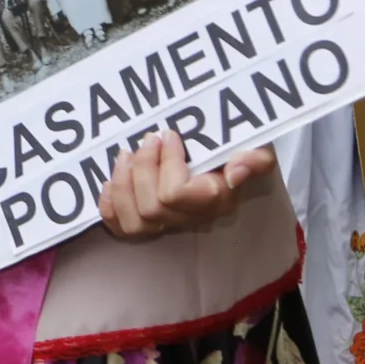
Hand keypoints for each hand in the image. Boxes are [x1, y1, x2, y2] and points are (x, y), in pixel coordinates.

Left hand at [98, 132, 275, 240]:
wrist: (228, 155)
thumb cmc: (237, 148)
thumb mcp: (255, 147)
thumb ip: (256, 159)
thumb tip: (236, 171)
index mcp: (217, 201)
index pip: (177, 194)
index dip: (166, 164)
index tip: (169, 135)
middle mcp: (193, 218)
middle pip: (153, 208)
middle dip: (142, 168)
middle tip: (147, 138)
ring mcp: (169, 223)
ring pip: (136, 222)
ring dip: (123, 185)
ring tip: (125, 154)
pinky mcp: (149, 222)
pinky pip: (122, 229)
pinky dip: (110, 206)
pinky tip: (108, 182)